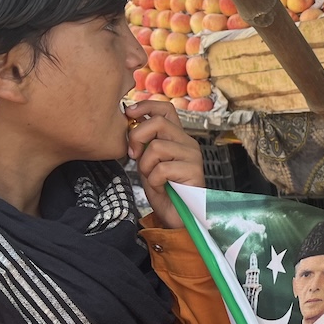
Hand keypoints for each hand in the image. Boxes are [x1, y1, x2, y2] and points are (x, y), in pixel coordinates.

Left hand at [125, 100, 203, 228]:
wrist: (177, 217)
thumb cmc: (163, 190)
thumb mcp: (147, 161)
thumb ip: (143, 143)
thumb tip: (129, 122)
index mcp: (176, 137)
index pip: (165, 109)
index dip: (146, 106)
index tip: (129, 112)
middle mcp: (187, 142)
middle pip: (158, 123)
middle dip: (137, 137)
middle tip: (134, 156)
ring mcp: (193, 156)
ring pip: (157, 147)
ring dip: (146, 166)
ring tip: (152, 177)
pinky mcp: (194, 171)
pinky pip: (162, 169)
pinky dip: (154, 181)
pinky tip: (161, 188)